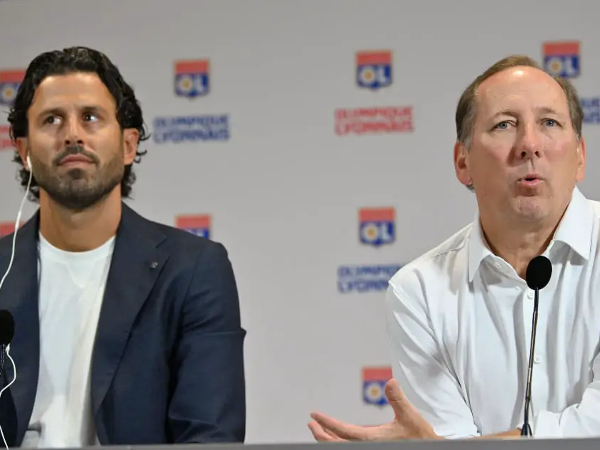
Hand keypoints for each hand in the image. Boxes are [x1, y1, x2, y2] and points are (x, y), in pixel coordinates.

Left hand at [308, 378, 440, 441]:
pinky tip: (339, 436)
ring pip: (342, 447)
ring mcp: (370, 449)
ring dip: (329, 439)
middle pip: (336, 444)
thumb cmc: (421, 437)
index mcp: (372, 439)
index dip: (326, 423)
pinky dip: (340, 441)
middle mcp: (367, 446)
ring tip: (320, 430)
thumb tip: (390, 381)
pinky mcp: (375, 448)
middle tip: (311, 424)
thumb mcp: (410, 416)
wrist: (430, 448)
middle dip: (321, 434)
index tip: (314, 416)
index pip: (342, 431)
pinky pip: (350, 446)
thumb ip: (398, 399)